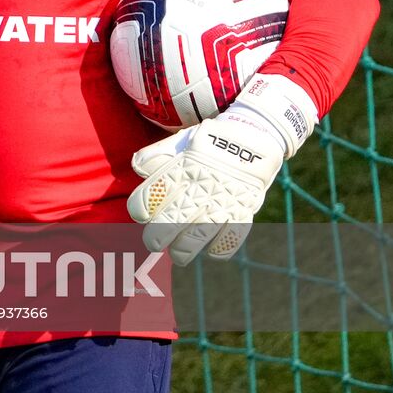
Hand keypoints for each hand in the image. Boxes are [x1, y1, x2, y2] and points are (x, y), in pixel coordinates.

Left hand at [127, 74, 315, 264]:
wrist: (254, 136)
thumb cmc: (209, 142)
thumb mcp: (180, 141)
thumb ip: (156, 155)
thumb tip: (137, 167)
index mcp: (180, 169)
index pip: (151, 195)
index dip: (141, 208)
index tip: (141, 213)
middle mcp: (199, 187)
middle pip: (171, 221)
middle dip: (157, 237)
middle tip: (153, 243)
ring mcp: (222, 201)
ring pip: (198, 235)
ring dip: (185, 250)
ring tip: (178, 256)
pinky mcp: (243, 209)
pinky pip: (231, 236)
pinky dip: (220, 248)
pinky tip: (211, 251)